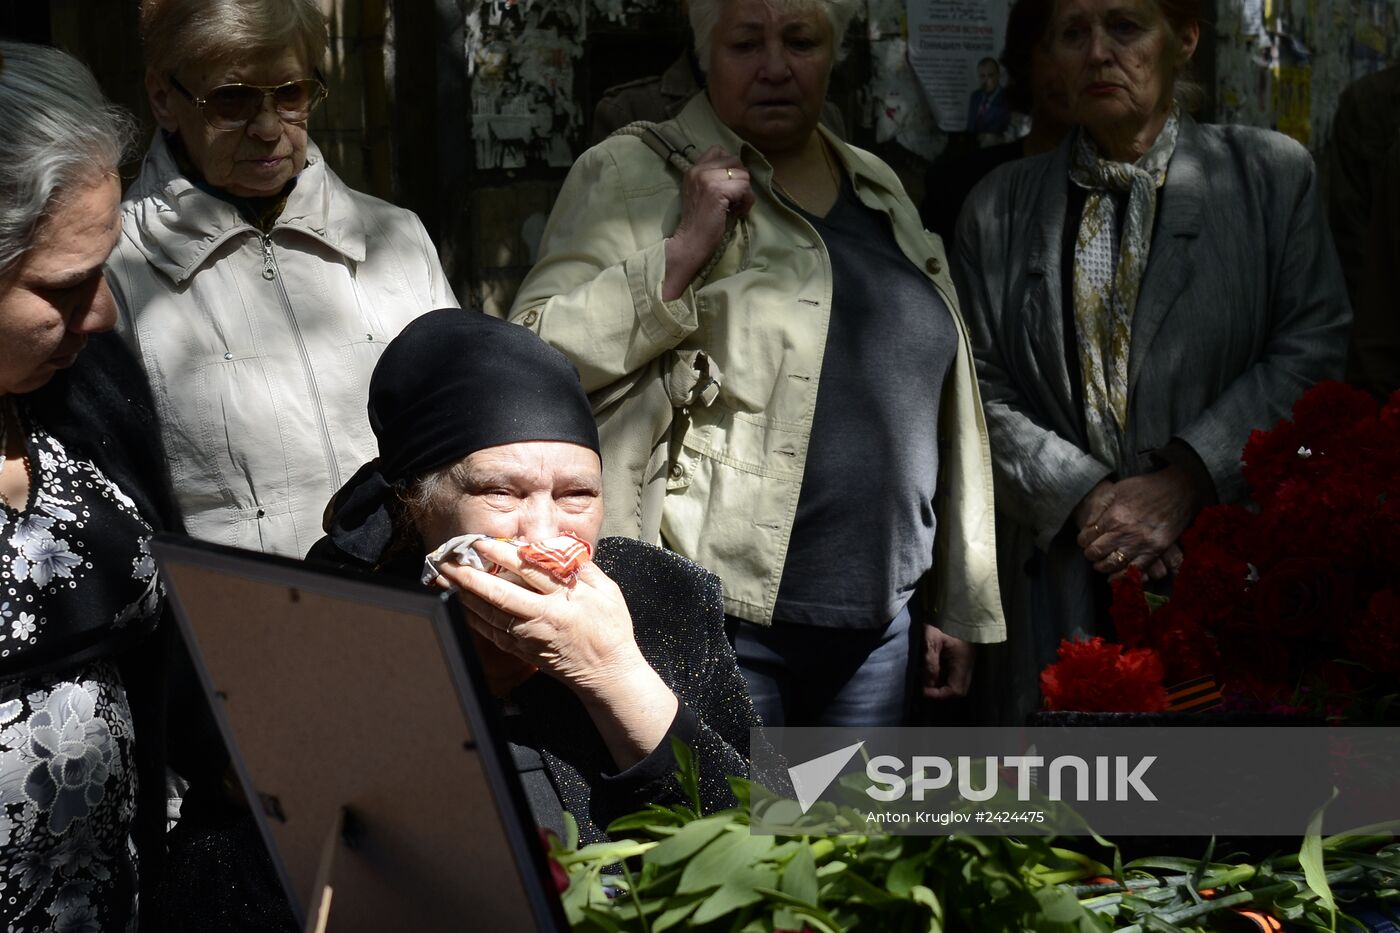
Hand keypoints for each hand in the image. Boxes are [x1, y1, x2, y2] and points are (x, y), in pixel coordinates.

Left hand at [434, 538, 677, 768]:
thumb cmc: (611, 631)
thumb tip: (560, 548)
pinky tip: (461, 606)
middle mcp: (541, 619)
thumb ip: (584, 569)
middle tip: (448, 562)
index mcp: (562, 601)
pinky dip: (473, 618)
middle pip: (498, 594)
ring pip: (489, 615)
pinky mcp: (522, 651)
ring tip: (445, 580)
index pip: (527, 571)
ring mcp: (529, 638)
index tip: (482, 543)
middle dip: (469, 578)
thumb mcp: (608, 592)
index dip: (502, 555)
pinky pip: (491, 633)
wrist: (608, 674)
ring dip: (464, 596)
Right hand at [663, 145, 752, 299]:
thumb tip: (738, 172)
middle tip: (735, 198)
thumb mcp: (701, 193)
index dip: (730, 167)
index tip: (729, 185)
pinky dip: (747, 201)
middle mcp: (699, 170)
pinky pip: (744, 188)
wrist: (690, 241)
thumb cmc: (698, 222)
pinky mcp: (717, 191)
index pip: (719, 150)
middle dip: (741, 179)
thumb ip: (713, 178)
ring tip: (737, 207)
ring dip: (746, 192)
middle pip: (735, 161)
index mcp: (693, 169)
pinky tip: (738, 212)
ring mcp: (707, 179)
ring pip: (743, 174)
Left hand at [921, 625, 974, 699]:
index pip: (956, 691)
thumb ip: (930, 663)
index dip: (940, 694)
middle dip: (941, 692)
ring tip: (926, 677)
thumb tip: (928, 684)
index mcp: (963, 663)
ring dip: (942, 684)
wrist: (955, 605)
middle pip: (959, 690)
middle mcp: (969, 665)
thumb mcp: (932, 641)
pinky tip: (931, 669)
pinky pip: (955, 673)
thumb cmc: (943, 621)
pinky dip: (944, 675)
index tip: (924, 690)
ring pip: (957, 682)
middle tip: (925, 686)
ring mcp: (967, 661)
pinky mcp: (963, 656)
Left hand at [1075, 467, 1200, 577]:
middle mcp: (1125, 533)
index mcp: (1114, 517)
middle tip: (1091, 552)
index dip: (1082, 540)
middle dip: (1089, 554)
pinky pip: (1135, 571)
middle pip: (1096, 553)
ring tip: (1101, 562)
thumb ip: (1098, 508)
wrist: (1178, 490)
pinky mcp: (1156, 551)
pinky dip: (1122, 576)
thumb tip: (1087, 526)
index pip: (1086, 537)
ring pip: (1112, 565)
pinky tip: (1115, 575)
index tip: (1084, 540)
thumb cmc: (1145, 487)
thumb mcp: (1116, 490)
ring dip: (1102, 566)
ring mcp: (1141, 544)